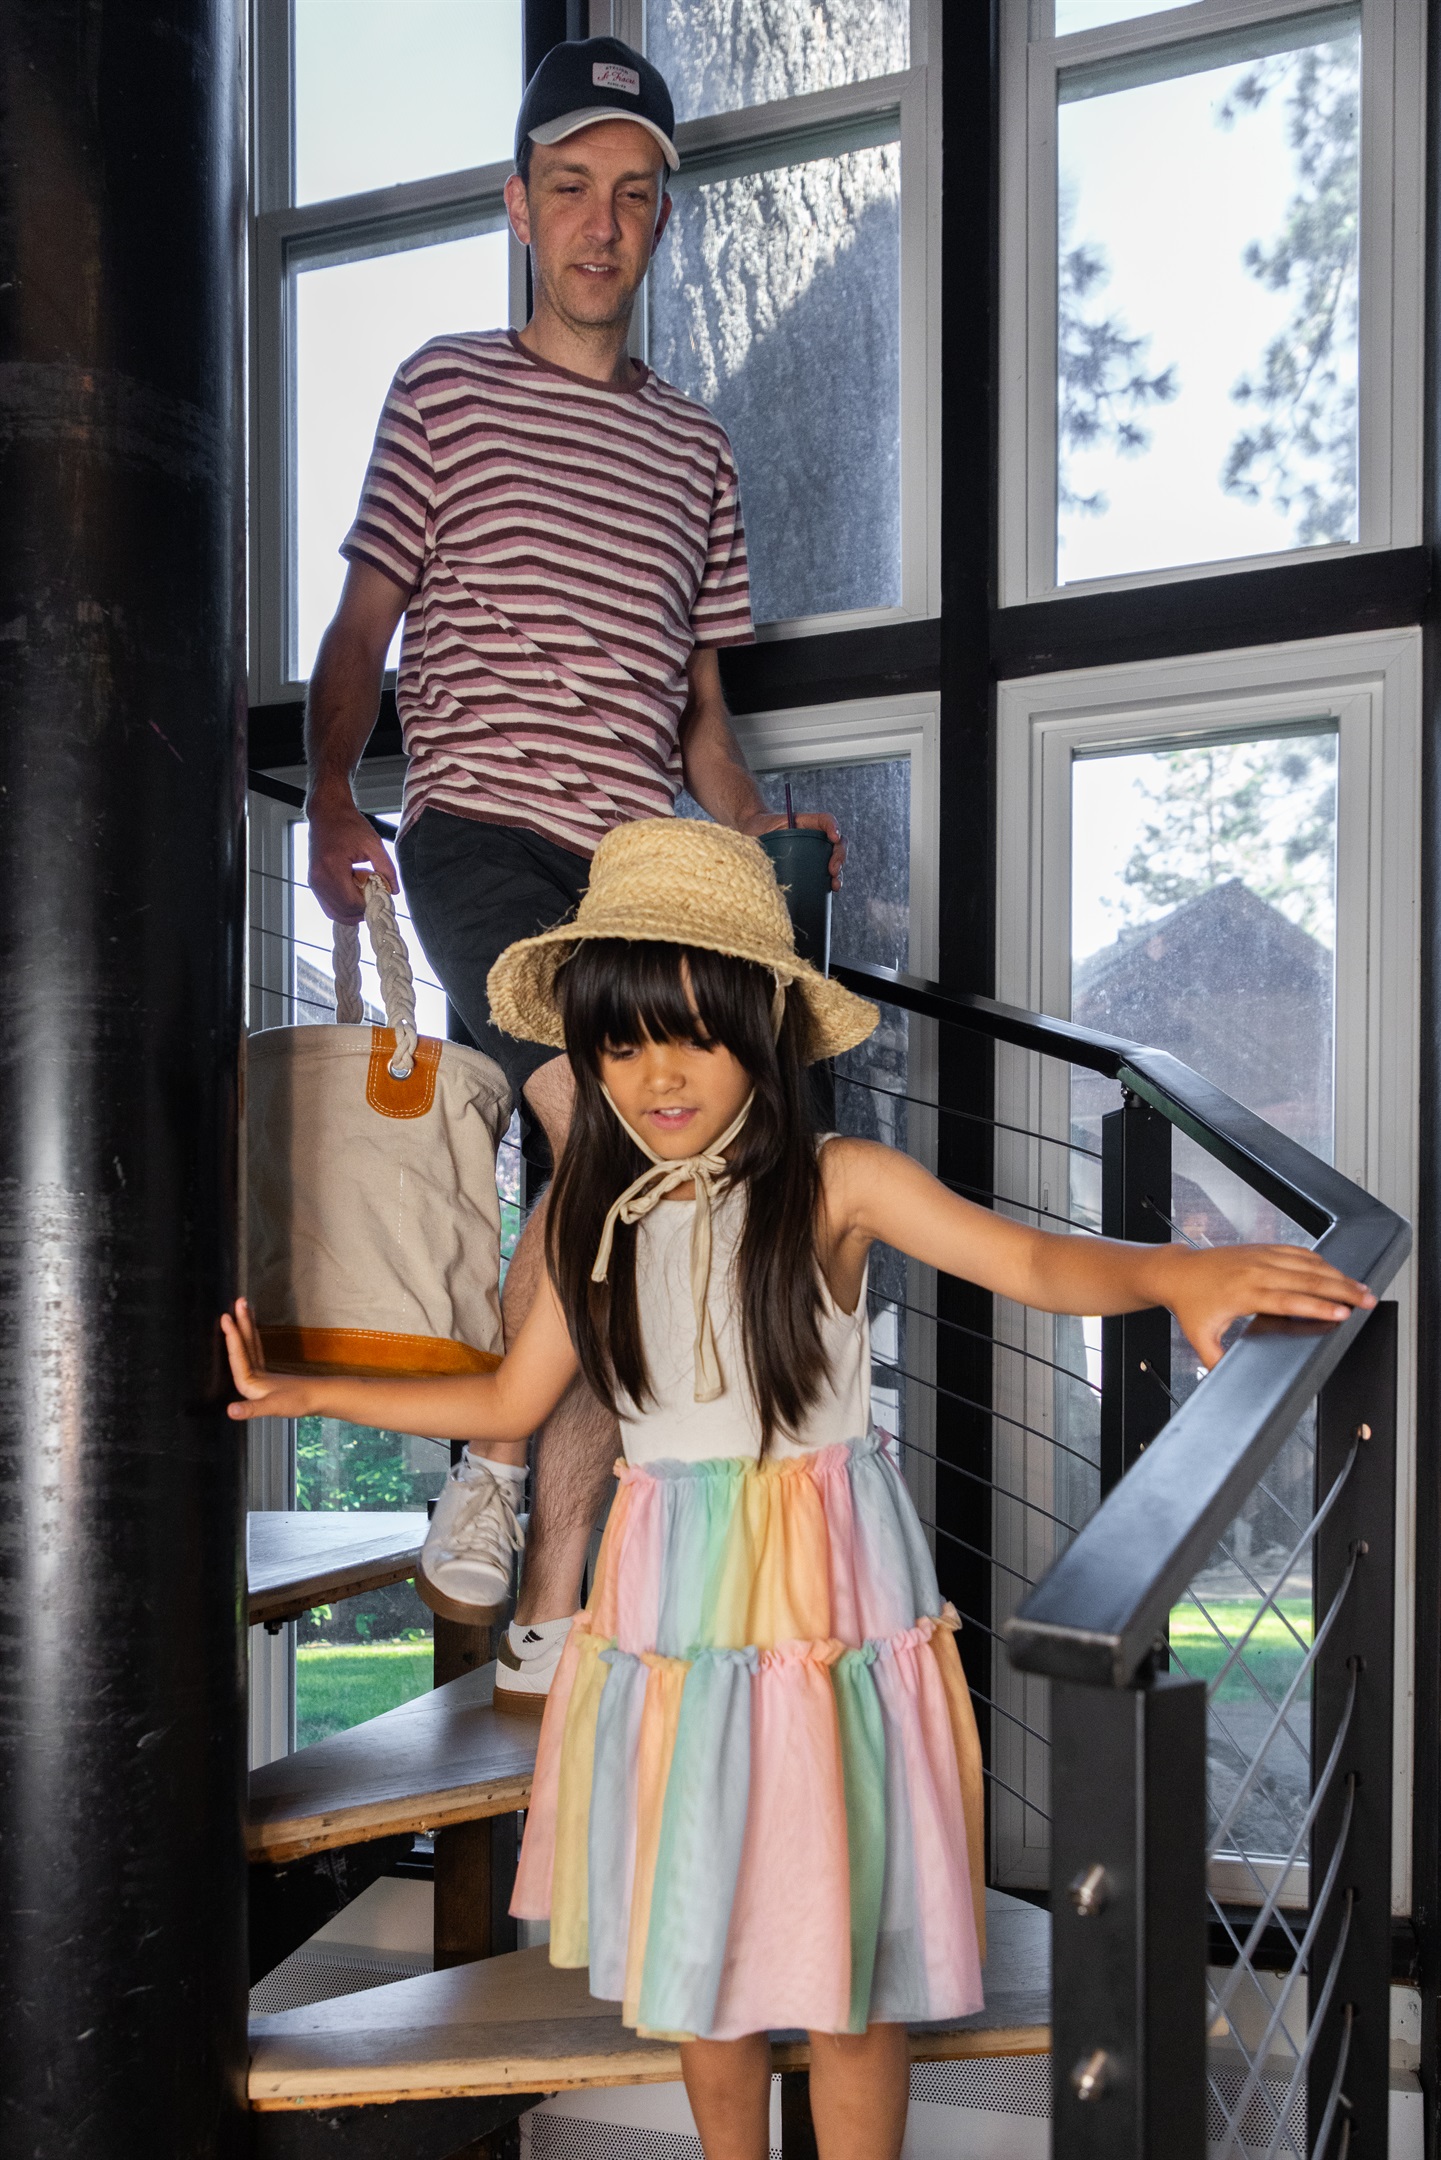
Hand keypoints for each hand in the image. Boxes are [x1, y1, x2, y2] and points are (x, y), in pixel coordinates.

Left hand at [221, 1298, 314, 1421]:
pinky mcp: (265, 1372)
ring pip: (248, 1345)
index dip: (232, 1338)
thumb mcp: (274, 1407)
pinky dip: (253, 1335)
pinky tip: (251, 1325)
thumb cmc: (297, 1403)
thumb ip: (252, 1410)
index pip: (238, 1357)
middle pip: (241, 1348)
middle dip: (238, 1325)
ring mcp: (257, 1373)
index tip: (227, 1319)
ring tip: (243, 1306)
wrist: (317, 1401)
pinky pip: (256, 1348)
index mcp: (248, 1385)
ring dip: (245, 1326)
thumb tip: (231, 1411)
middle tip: (238, 1303)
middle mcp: (249, 1378)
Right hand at [305, 788, 397, 923]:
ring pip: (335, 912)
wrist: (327, 813)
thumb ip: (386, 868)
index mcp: (332, 867)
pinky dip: (343, 905)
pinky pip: (329, 905)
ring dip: (352, 910)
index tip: (381, 897)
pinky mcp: (313, 883)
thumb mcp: (373, 843)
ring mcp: (313, 882)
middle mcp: (319, 878)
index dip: (368, 906)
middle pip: (343, 912)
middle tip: (375, 897)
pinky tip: (355, 892)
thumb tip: (393, 890)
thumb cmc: (348, 824)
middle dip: (361, 910)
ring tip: (364, 893)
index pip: (351, 902)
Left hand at [743, 809, 846, 890]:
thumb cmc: (755, 831)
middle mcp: (813, 836)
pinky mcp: (811, 866)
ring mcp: (814, 851)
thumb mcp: (758, 829)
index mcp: (804, 822)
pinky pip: (825, 873)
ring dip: (839, 872)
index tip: (834, 837)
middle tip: (833, 869)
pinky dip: (831, 881)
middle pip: (836, 842)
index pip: (825, 820)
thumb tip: (759, 860)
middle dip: (839, 856)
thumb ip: (759, 838)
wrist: (753, 838)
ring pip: (834, 859)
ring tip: (835, 884)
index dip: (833, 826)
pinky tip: (831, 890)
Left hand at [1155, 1244, 1375, 1371]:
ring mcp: (1260, 1257)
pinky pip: (1297, 1252)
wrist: (1178, 1272)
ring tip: (1361, 1287)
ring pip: (1307, 1263)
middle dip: (1341, 1289)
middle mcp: (1255, 1271)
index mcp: (1244, 1294)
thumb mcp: (1200, 1337)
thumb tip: (1225, 1383)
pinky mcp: (1262, 1248)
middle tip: (1367, 1300)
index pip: (1288, 1300)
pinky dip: (1320, 1261)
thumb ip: (1216, 1361)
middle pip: (1307, 1279)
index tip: (1342, 1313)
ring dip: (1337, 1274)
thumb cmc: (1190, 1304)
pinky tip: (1336, 1271)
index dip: (1318, 1306)